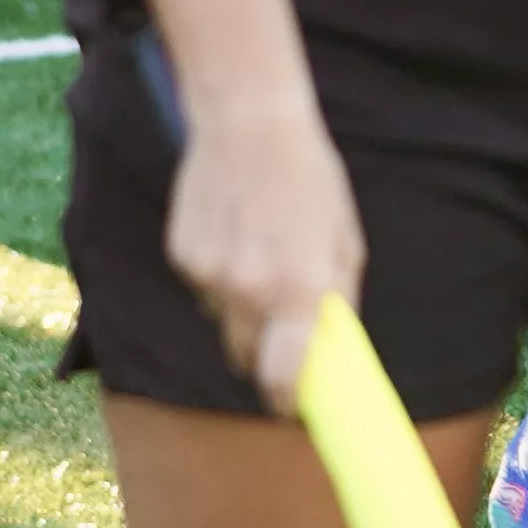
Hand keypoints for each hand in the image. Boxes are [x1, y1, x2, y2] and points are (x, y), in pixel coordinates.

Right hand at [163, 84, 366, 409]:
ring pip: (223, 320)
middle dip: (265, 351)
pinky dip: (217, 274)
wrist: (249, 122)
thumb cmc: (310, 180)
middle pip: (248, 358)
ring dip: (241, 306)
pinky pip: (203, 288)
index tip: (292, 404)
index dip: (287, 400)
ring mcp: (209, 275)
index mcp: (298, 290)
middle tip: (281, 318)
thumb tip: (329, 350)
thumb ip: (335, 300)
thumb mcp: (344, 242)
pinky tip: (232, 231)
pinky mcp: (183, 256)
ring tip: (257, 252)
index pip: (284, 378)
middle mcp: (250, 291)